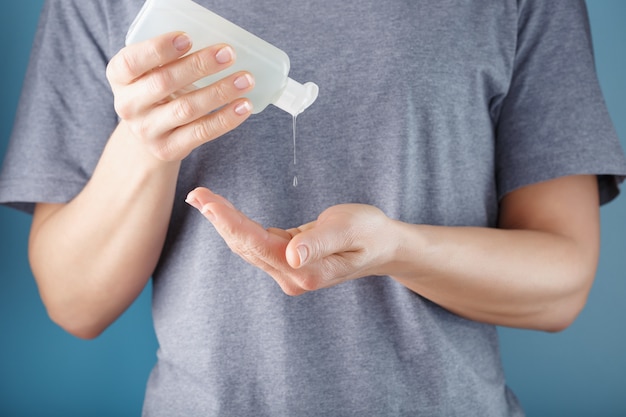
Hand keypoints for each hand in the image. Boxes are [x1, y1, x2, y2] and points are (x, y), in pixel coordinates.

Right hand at [106, 32, 254, 160]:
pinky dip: (225, 119)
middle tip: (228, 54)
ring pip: (187, 109)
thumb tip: (217, 47)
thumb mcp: (151, 71)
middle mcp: (128, 105)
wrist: (149, 134)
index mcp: (119, 76)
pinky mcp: (168, 149)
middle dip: (199, 66)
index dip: (159, 48)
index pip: (132, 61)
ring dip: (219, 92)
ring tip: (245, 79)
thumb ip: (171, 58)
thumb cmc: (157, 91)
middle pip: (164, 82)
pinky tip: (243, 106)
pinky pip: (201, 133)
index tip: (188, 38)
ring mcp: (147, 130)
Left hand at [185, 187, 399, 294]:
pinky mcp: (288, 264)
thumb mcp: (349, 230)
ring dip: (224, 223)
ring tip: (202, 199)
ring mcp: (289, 273)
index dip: (230, 223)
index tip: (207, 202)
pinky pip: (257, 245)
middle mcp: (292, 277)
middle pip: (246, 247)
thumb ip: (320, 243)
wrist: (383, 246)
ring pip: (248, 247)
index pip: (258, 245)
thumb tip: (292, 257)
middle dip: (219, 219)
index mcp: (306, 271)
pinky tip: (224, 214)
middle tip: (195, 194)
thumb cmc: (370, 233)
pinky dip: (238, 228)